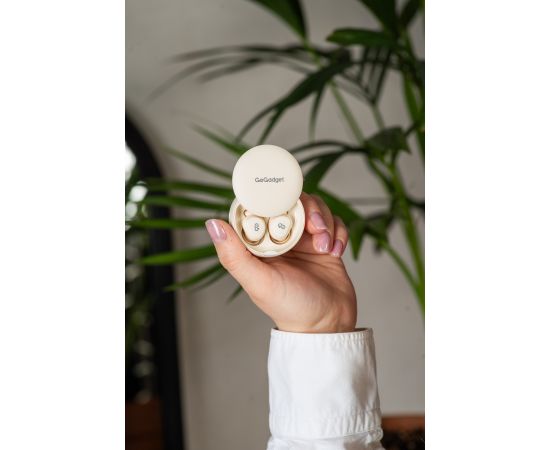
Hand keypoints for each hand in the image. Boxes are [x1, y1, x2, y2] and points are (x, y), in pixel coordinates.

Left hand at [205, 193, 356, 332]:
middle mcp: (281, 239)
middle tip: (315, 229)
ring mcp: (305, 241)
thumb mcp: (259, 282)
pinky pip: (334, 223)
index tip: (283, 201)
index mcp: (260, 245)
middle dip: (308, 211)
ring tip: (325, 246)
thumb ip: (234, 255)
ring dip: (325, 222)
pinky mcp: (326, 244)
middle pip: (292, 203)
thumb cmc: (290, 308)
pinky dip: (338, 232)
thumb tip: (212, 223)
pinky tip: (335, 251)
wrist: (328, 325)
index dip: (271, 200)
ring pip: (316, 210)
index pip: (260, 208)